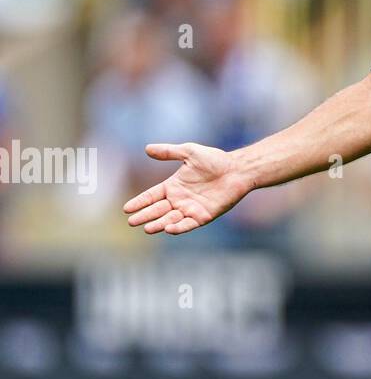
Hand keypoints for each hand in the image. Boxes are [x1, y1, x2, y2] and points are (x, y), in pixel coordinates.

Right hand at [123, 143, 251, 234]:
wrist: (237, 170)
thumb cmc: (215, 160)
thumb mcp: (189, 152)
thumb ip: (169, 152)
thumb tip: (147, 149)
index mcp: (173, 186)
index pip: (151, 196)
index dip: (139, 202)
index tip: (126, 209)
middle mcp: (179, 200)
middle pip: (157, 210)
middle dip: (145, 216)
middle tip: (132, 222)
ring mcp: (191, 209)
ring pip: (170, 219)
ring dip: (158, 224)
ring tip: (147, 228)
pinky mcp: (203, 216)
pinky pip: (188, 224)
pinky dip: (179, 227)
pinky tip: (168, 229)